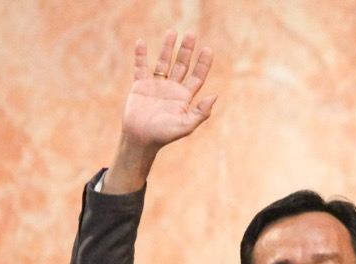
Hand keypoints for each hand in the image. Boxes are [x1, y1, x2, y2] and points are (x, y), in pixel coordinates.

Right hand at [124, 30, 215, 146]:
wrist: (140, 139)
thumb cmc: (164, 135)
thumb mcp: (186, 126)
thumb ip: (201, 112)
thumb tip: (215, 96)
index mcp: (184, 98)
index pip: (197, 77)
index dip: (203, 64)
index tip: (208, 50)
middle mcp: (172, 89)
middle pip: (182, 65)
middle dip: (187, 50)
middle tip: (192, 34)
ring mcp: (156, 86)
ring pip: (163, 62)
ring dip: (167, 48)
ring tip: (172, 32)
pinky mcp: (140, 86)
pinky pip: (140, 67)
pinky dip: (140, 55)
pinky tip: (141, 42)